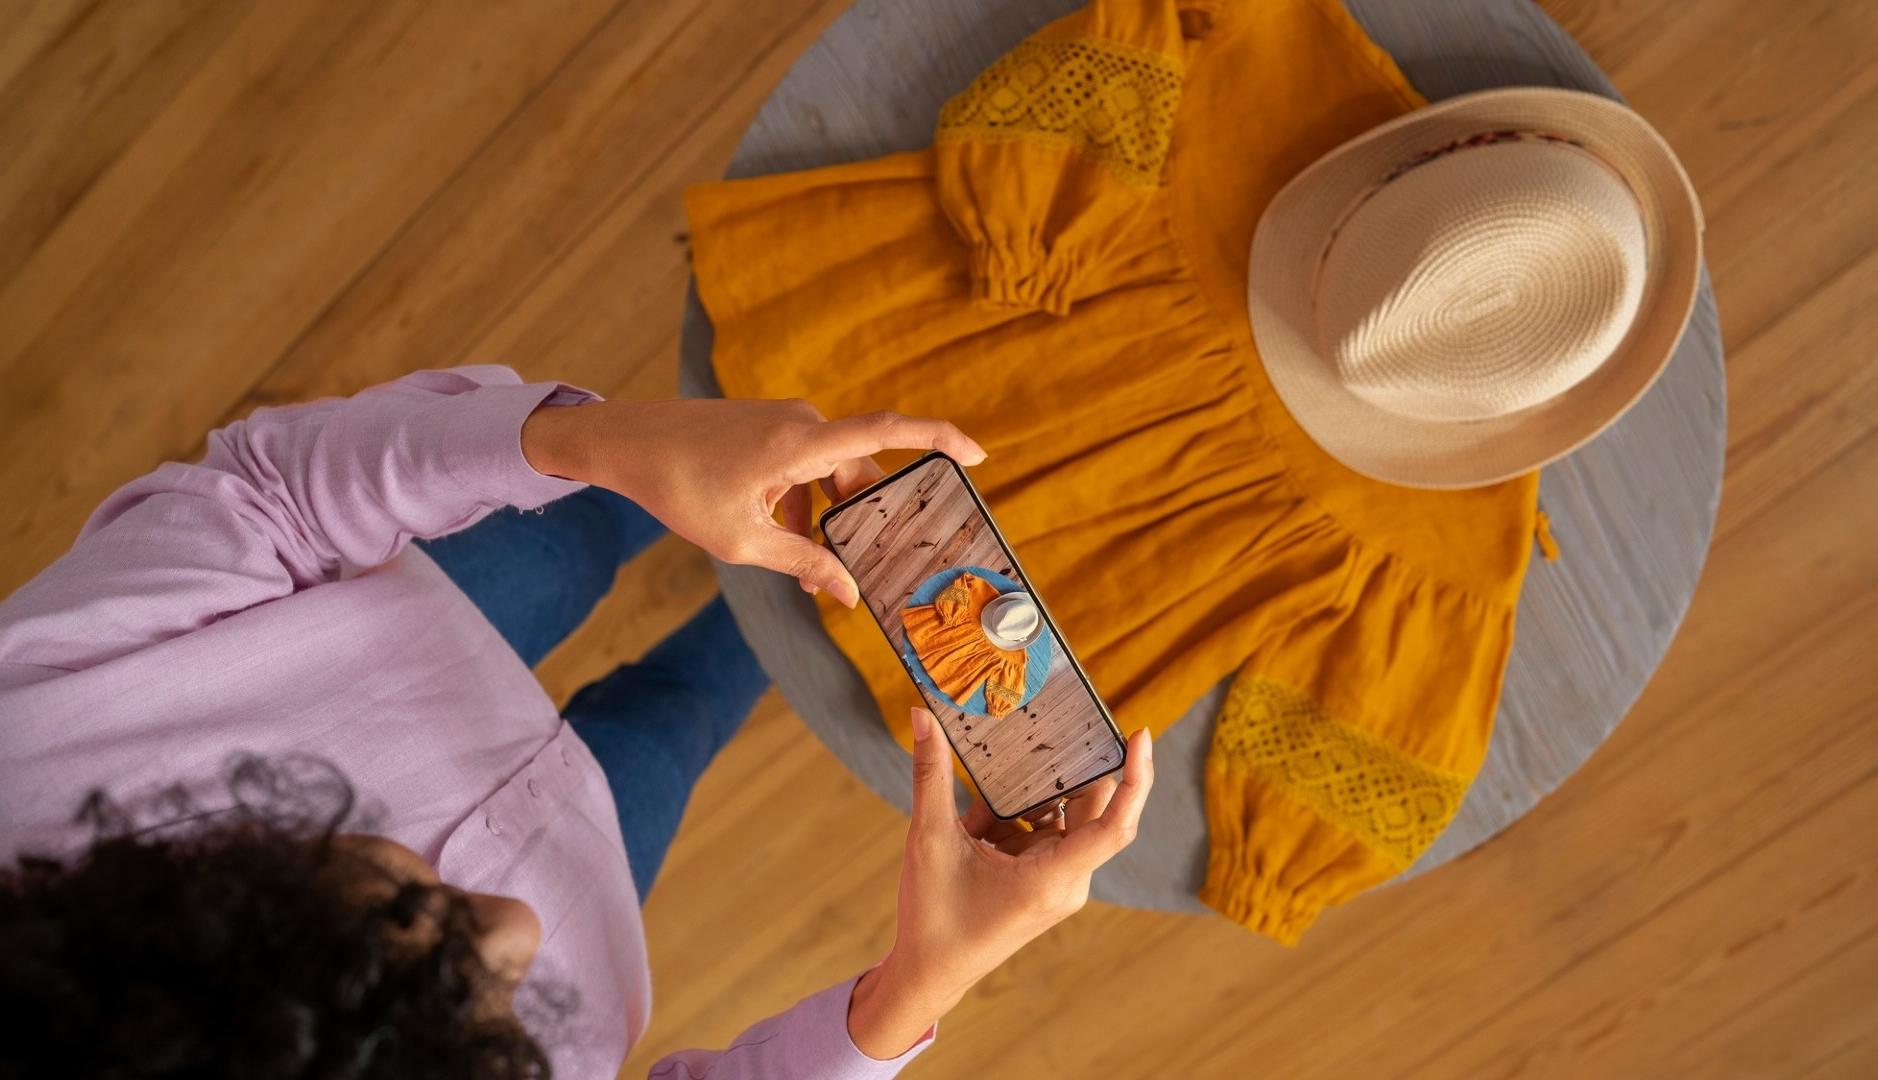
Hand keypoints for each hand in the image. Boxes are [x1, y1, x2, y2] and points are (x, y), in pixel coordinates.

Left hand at [520, 398, 984, 604]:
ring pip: (828, 472)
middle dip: (858, 522)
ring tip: (803, 569)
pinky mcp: (768, 424)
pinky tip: (779, 535)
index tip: (978, 454)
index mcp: (801, 443)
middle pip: (856, 473)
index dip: (939, 438)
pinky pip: (803, 463)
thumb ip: (802, 563)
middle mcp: (802, 421)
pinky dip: (801, 499)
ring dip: (823, 516)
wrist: (625, 442)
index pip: (887, 433)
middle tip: (850, 573)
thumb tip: (849, 595)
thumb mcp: (742, 540)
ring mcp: (785, 419)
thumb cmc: (679, 488)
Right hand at [847, 708, 1152, 1057]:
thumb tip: (921, 715)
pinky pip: (1043, 833)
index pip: (1115, 825)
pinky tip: (977, 825)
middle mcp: (1067, 880)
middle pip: (1088, 807)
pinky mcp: (1044, 881)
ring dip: (1024, 800)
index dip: (1137, 779)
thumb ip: (930, 775)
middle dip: (1062, 772)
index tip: (1139, 735)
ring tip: (983, 806)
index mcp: (1052, 878)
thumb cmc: (933, 918)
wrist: (930, 973)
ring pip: (1060, 816)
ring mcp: (1058, 881)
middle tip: (1041, 731)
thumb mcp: (929, 840)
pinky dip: (1014, 820)